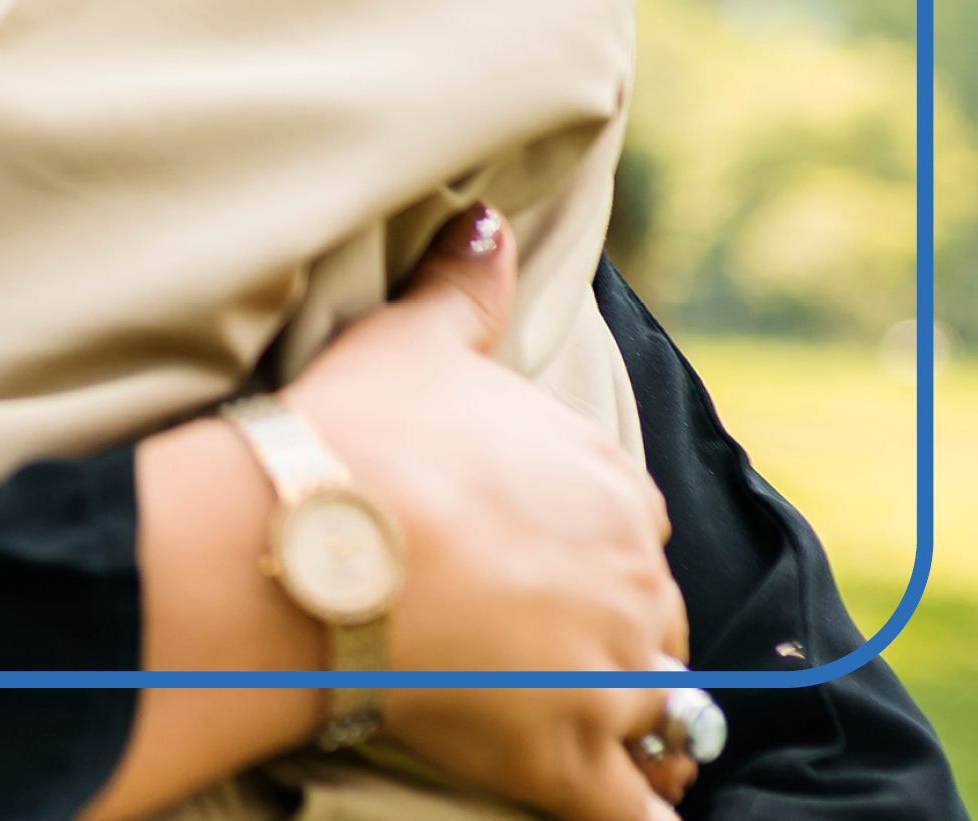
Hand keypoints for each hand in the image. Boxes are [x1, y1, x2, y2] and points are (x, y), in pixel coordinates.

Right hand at [303, 213, 700, 820]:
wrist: (316, 538)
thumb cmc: (359, 435)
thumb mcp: (413, 341)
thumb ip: (465, 283)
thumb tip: (488, 216)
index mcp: (607, 485)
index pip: (630, 532)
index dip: (584, 552)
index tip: (528, 565)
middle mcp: (635, 581)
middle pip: (652, 627)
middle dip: (607, 642)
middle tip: (526, 651)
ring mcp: (613, 676)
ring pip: (662, 720)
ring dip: (635, 730)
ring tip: (576, 732)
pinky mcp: (575, 758)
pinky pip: (642, 814)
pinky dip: (645, 815)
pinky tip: (634, 810)